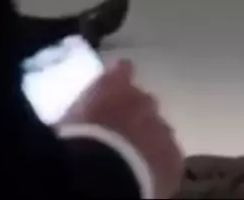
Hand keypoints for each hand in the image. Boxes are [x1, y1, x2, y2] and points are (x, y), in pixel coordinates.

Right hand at [60, 60, 182, 198]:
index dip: (119, 79)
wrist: (102, 175)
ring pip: (158, 129)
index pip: (123, 68)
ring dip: (148, 138)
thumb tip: (80, 113)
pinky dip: (160, 163)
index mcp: (113, 85)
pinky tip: (147, 175)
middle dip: (134, 114)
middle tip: (118, 133)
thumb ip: (81, 110)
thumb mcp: (68, 120)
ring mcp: (162, 127)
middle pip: (143, 101)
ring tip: (132, 158)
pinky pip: (169, 156)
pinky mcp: (174, 156)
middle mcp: (142, 99)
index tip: (113, 90)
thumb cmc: (77, 142)